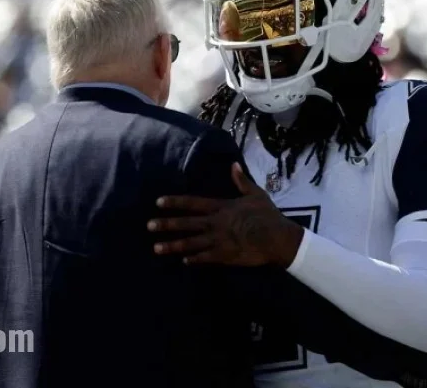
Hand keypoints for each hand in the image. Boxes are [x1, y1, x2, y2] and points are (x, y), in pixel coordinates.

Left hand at [148, 163, 303, 266]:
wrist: (277, 238)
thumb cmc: (267, 215)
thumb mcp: (256, 194)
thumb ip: (242, 181)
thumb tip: (234, 165)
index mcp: (221, 207)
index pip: (193, 203)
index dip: (175, 202)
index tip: (158, 202)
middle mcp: (215, 223)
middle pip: (186, 224)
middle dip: (167, 224)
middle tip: (149, 226)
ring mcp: (218, 241)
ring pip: (191, 243)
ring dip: (173, 245)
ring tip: (156, 248)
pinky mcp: (225, 256)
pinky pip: (205, 258)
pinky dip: (193, 259)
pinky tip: (183, 261)